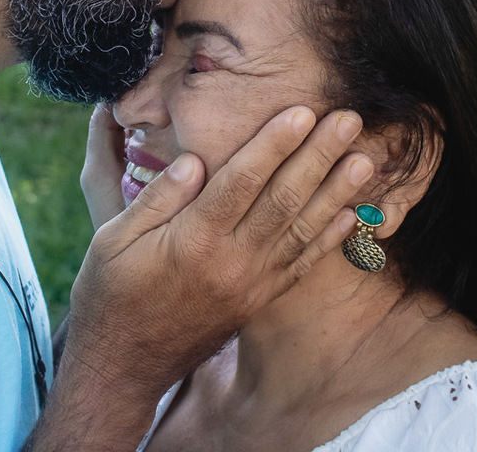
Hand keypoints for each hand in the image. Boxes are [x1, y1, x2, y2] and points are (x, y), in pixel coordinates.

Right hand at [32, 107, 371, 450]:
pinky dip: (328, 238)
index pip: (242, 181)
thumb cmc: (111, 294)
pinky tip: (350, 214)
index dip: (274, 143)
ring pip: (301, 230)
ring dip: (336, 193)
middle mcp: (231, 262)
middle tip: (349, 120)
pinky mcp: (258, 301)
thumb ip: (157, 198)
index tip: (302, 110)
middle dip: (318, 155)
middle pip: (284, 199)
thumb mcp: (113, 239)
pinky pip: (301, 265)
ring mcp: (250, 285)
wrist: (124, 365)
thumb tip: (194, 160)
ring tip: (365, 160)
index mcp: (193, 240)